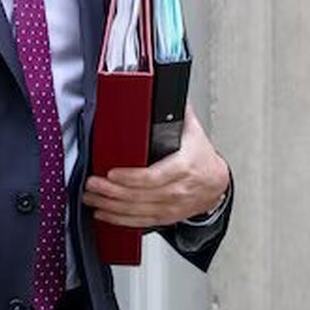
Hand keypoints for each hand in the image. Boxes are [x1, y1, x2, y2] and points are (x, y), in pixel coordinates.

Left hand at [84, 102, 230, 226]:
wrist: (217, 182)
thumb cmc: (201, 155)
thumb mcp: (192, 131)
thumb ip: (176, 112)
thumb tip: (163, 88)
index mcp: (186, 166)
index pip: (156, 176)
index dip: (132, 178)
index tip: (111, 173)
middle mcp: (181, 189)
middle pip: (143, 195)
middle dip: (112, 191)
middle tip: (92, 184)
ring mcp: (174, 206)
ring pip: (140, 210)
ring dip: (112, 206)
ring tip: (92, 197)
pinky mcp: (167, 216)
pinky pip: (142, 221)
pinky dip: (121, 220)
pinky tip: (104, 214)